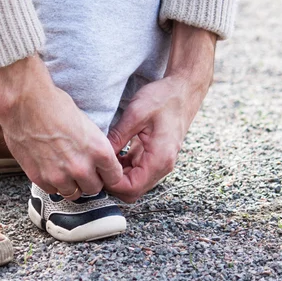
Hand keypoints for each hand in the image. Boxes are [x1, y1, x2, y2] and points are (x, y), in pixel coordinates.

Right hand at [0, 55, 122, 199]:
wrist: (24, 103)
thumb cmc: (54, 105)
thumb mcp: (86, 124)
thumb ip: (93, 147)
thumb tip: (95, 158)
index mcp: (98, 151)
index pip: (114, 177)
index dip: (108, 174)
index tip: (104, 172)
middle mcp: (81, 167)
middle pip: (94, 189)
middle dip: (90, 180)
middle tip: (82, 169)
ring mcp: (59, 175)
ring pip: (73, 194)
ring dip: (71, 184)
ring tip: (65, 169)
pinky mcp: (39, 177)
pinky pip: (52, 190)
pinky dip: (52, 182)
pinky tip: (49, 167)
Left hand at [106, 23, 216, 202]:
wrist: (184, 89)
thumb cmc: (164, 98)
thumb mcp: (136, 114)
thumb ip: (118, 137)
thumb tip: (100, 155)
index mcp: (159, 158)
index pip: (131, 188)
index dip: (111, 183)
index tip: (97, 169)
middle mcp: (163, 166)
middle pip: (133, 191)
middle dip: (112, 183)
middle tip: (97, 165)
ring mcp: (161, 162)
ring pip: (135, 183)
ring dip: (118, 175)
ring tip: (103, 158)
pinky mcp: (157, 157)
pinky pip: (138, 171)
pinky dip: (124, 168)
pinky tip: (113, 154)